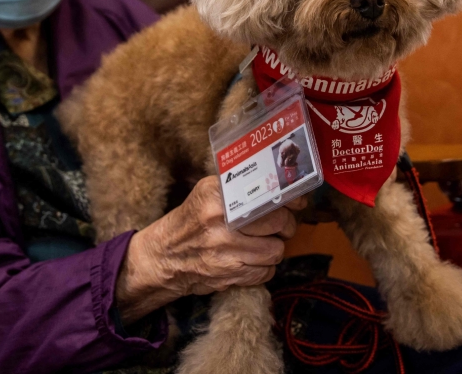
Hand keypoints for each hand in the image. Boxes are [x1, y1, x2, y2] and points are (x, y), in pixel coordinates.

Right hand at [115, 176, 306, 323]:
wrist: (163, 258)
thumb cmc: (190, 221)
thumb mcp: (205, 194)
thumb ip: (237, 188)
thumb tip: (279, 187)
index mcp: (216, 196)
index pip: (267, 195)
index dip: (290, 199)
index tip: (297, 201)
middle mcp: (221, 222)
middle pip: (278, 223)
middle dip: (286, 225)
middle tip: (283, 224)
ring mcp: (226, 251)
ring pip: (275, 250)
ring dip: (275, 248)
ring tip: (265, 242)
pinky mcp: (229, 275)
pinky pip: (265, 273)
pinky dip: (264, 268)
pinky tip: (253, 259)